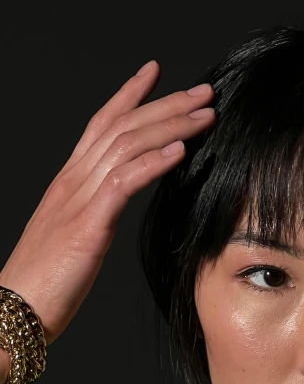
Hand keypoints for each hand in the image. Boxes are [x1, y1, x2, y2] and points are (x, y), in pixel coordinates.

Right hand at [0, 61, 215, 344]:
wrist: (16, 310)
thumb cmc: (45, 279)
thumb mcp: (73, 233)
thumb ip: (93, 209)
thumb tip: (114, 200)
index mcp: (70, 181)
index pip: (101, 123)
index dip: (129, 94)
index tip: (156, 73)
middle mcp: (73, 180)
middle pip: (122, 126)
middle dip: (165, 104)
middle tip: (203, 92)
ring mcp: (78, 199)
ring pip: (126, 145)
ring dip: (170, 126)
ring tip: (205, 115)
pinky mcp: (87, 225)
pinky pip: (123, 182)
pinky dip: (153, 162)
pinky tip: (180, 151)